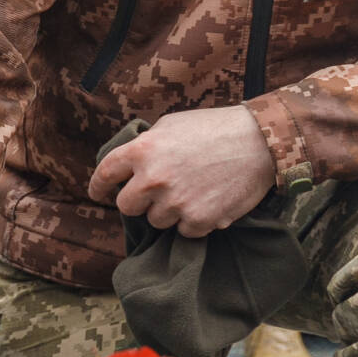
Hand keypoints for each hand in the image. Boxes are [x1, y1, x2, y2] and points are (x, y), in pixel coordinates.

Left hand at [87, 106, 275, 237]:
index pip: (105, 174)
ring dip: (168, 211)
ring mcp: (175, 203)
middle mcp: (153, 179)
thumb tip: (128, 164)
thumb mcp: (170, 125)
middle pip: (127, 206)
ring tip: (191, 191)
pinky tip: (207, 201)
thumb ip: (146, 146)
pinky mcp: (199, 221)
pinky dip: (193, 221)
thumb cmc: (214, 128)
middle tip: (156, 192)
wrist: (259, 142)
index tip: (98, 193)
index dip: (98, 186)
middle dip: (138, 201)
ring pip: (156, 221)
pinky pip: (183, 231)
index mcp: (142, 150)